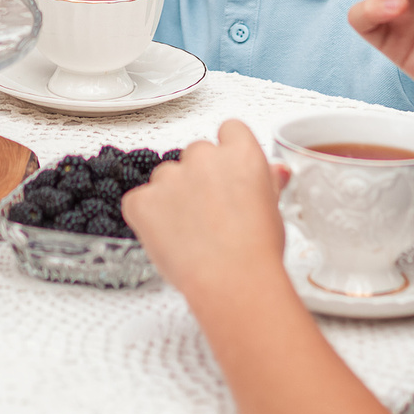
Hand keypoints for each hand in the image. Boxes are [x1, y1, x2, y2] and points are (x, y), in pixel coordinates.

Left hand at [122, 122, 288, 303]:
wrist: (232, 282)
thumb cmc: (256, 252)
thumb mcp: (273, 210)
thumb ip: (268, 181)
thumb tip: (275, 171)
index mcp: (239, 153)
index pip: (229, 131)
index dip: (228, 153)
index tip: (227, 174)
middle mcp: (203, 157)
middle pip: (196, 154)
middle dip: (199, 177)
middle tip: (210, 212)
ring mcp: (170, 177)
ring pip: (166, 176)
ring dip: (172, 196)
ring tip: (190, 231)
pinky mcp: (143, 201)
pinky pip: (139, 201)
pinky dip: (147, 216)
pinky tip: (168, 237)